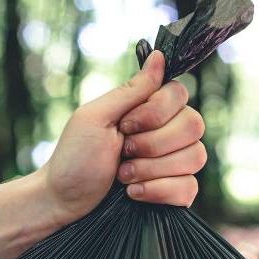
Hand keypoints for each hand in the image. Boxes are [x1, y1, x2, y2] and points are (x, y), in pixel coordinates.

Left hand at [38, 51, 206, 225]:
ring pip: (195, 157)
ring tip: (123, 176)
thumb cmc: (74, 157)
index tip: (125, 126)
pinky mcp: (174, 192)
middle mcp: (166, 132)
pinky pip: (190, 188)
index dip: (156, 113)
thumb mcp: (96, 117)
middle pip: (193, 125)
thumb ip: (132, 90)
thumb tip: (159, 55)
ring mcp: (173, 163)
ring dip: (152, 170)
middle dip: (152, 144)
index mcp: (148, 109)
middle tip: (122, 152)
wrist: (63, 202)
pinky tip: (134, 194)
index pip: (180, 94)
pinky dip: (159, 192)